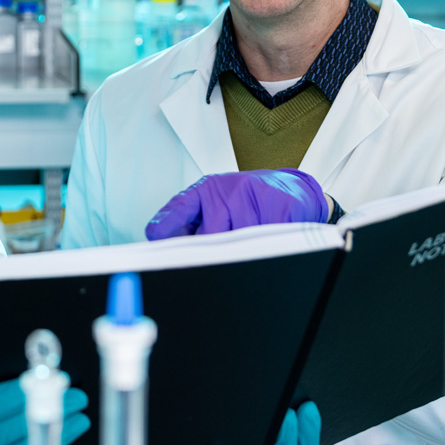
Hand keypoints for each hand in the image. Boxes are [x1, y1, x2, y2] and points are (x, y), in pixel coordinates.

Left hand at [145, 170, 327, 240]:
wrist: (289, 189)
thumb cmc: (245, 201)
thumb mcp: (215, 204)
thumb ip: (191, 223)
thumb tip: (169, 249)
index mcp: (207, 190)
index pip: (180, 207)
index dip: (166, 223)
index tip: (154, 236)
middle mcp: (227, 191)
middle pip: (209, 236)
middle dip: (210, 251)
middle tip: (218, 255)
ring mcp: (254, 197)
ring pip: (238, 244)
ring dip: (240, 251)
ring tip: (248, 241)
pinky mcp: (279, 207)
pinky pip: (265, 242)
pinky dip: (264, 248)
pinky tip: (267, 237)